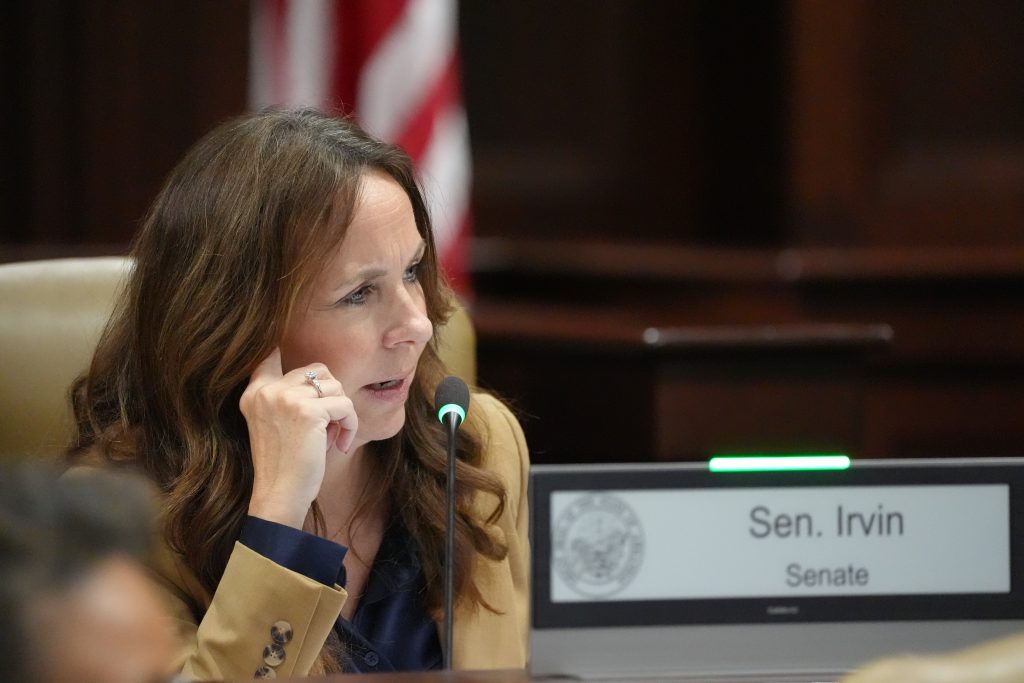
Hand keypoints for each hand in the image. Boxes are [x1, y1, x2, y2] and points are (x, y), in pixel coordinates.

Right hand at [239, 348, 357, 527]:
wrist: (279, 495)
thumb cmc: (284, 465)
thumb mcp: (276, 424)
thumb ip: (288, 397)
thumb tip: (322, 375)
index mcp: (254, 393)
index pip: (267, 355)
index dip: (279, 346)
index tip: (280, 340)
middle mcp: (266, 391)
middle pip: (318, 370)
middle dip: (333, 396)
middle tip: (330, 426)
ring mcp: (285, 398)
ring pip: (336, 387)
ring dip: (344, 413)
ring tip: (334, 437)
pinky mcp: (308, 411)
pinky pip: (345, 406)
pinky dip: (351, 425)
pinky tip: (340, 445)